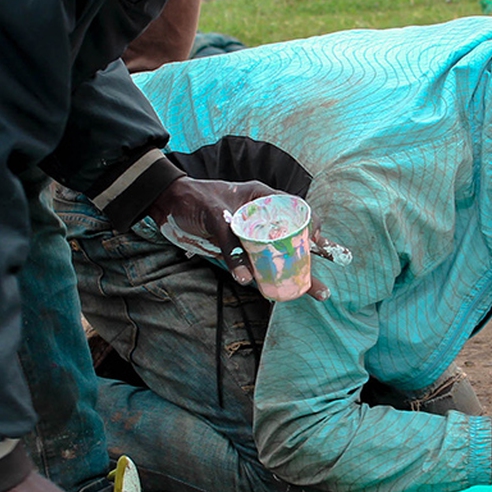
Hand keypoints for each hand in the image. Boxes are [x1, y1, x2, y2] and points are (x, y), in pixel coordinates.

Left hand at [145, 176, 330, 299]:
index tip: (315, 243)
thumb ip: (231, 245)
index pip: (297, 210)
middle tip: (324, 286)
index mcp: (262, 198)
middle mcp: (261, 217)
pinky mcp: (237, 249)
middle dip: (312, 261)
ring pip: (278, 255)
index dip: (310, 226)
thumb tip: (246, 278)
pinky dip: (268, 278)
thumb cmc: (193, 199)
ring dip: (295, 274)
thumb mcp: (215, 216)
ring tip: (315, 293)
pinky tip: (279, 292)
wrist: (166, 203)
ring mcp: (250, 235)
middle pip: (293, 238)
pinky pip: (257, 265)